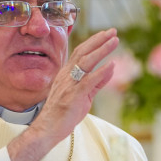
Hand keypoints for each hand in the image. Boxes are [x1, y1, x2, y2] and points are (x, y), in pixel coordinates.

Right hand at [8, 28, 117, 160]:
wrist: (46, 130)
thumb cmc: (63, 114)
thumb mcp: (83, 95)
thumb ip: (96, 83)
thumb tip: (110, 69)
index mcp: (66, 74)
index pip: (80, 53)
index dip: (93, 42)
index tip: (105, 34)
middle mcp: (66, 76)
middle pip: (83, 52)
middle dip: (99, 40)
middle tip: (113, 31)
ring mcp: (69, 85)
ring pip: (86, 62)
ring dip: (101, 50)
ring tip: (115, 41)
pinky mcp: (73, 96)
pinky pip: (89, 81)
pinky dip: (101, 72)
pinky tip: (111, 64)